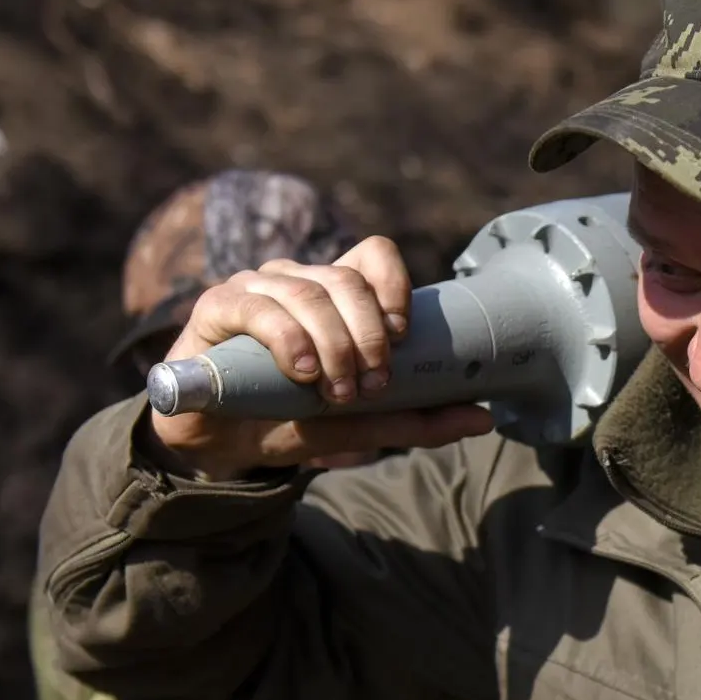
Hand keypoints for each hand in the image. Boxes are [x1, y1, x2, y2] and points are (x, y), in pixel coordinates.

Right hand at [149, 237, 492, 479]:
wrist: (217, 445)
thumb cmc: (287, 420)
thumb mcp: (356, 424)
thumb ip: (413, 419)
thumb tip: (483, 419)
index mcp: (332, 294)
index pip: (372, 255)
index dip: (394, 284)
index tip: (404, 336)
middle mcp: (296, 280)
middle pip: (346, 279)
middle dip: (369, 335)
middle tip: (373, 385)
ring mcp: (255, 287)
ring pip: (308, 292)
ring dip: (334, 343)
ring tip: (337, 390)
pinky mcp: (217, 306)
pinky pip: (259, 306)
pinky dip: (288, 338)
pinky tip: (302, 370)